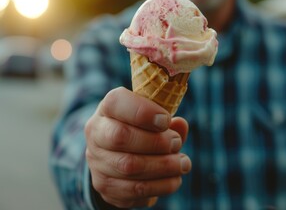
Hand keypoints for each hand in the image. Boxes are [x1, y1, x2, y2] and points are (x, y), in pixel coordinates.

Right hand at [85, 87, 191, 207]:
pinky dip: (161, 185)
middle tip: (176, 143)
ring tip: (183, 163)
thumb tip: (180, 124)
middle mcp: (96, 134)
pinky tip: (175, 179)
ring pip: (129, 166)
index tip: (166, 120)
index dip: (143, 112)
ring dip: (164, 166)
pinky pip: (135, 190)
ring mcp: (97, 162)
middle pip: (120, 136)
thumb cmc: (141, 130)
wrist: (117, 157)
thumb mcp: (152, 118)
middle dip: (156, 142)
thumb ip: (167, 121)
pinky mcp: (105, 186)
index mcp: (107, 109)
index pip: (116, 102)